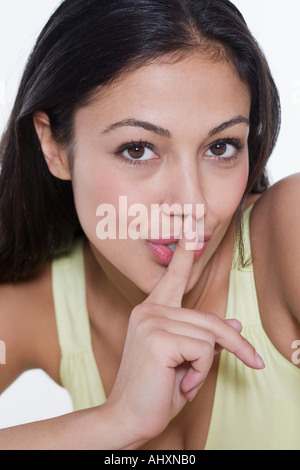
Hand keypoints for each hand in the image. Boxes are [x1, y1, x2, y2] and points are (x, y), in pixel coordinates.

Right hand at [106, 215, 263, 444]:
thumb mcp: (187, 361)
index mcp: (152, 311)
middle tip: (254, 363)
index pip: (173, 277)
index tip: (192, 226)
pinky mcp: (157, 337)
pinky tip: (181, 383)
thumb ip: (205, 338)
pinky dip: (200, 372)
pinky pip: (204, 349)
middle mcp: (149, 310)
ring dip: (206, 366)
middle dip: (235, 345)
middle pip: (210, 319)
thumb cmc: (156, 390)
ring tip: (185, 381)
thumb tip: (234, 325)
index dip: (185, 252)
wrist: (128, 418)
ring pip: (210, 335)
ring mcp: (151, 320)